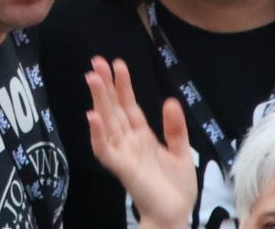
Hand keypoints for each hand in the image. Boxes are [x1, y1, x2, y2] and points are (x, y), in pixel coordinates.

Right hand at [86, 57, 194, 228]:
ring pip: (107, 122)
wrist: (175, 215)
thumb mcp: (181, 152)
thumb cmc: (175, 188)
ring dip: (99, 101)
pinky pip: (104, 149)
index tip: (117, 64)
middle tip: (96, 62)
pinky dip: (97, 133)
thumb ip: (175, 128)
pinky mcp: (121, 168)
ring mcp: (123, 153)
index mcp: (142, 136)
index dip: (123, 85)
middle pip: (114, 108)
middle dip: (106, 85)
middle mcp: (128, 141)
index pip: (129, 106)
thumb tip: (170, 100)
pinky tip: (93, 116)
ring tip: (93, 79)